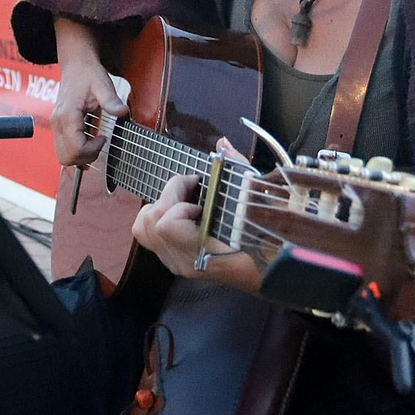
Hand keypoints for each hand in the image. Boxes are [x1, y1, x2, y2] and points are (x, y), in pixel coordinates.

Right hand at [49, 20, 127, 166]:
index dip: (92, 150)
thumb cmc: (88, 74)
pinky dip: (76, 151)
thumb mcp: (103, 85)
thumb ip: (111, 101)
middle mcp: (57, 122)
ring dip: (81, 156)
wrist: (76, 64)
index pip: (75, 149)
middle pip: (66, 157)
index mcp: (67, 115)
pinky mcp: (58, 126)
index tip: (104, 138)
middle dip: (86, 157)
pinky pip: (63, 148)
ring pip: (63, 156)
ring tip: (95, 142)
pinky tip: (88, 140)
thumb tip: (123, 112)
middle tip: (100, 143)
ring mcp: (55, 125)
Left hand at [132, 138, 263, 293]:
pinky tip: (185, 213)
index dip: (178, 201)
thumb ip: (238, 169)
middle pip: (150, 221)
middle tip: (192, 189)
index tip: (200, 190)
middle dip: (168, 196)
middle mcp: (187, 261)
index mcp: (207, 251)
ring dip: (161, 206)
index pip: (166, 224)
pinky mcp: (174, 262)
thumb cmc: (270, 235)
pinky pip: (150, 236)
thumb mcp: (259, 199)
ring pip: (143, 229)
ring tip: (186, 200)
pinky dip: (161, 217)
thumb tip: (222, 144)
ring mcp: (178, 264)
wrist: (271, 270)